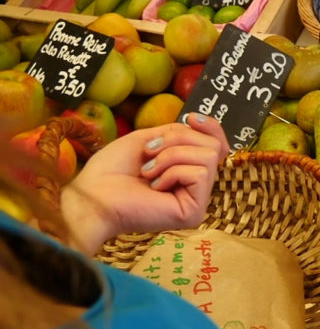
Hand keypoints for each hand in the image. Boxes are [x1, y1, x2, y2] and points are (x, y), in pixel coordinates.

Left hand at [61, 113, 229, 255]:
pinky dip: (172, 172)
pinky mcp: (195, 211)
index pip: (218, 143)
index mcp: (188, 169)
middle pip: (213, 145)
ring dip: (171, 155)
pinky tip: (154, 186)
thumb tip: (197, 120)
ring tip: (148, 171)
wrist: (93, 194)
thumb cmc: (112, 169)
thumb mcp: (148, 138)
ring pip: (208, 156)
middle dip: (178, 140)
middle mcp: (197, 185)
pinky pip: (199, 173)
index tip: (190, 118)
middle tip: (149, 153)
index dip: (212, 126)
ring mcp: (198, 199)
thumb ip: (178, 132)